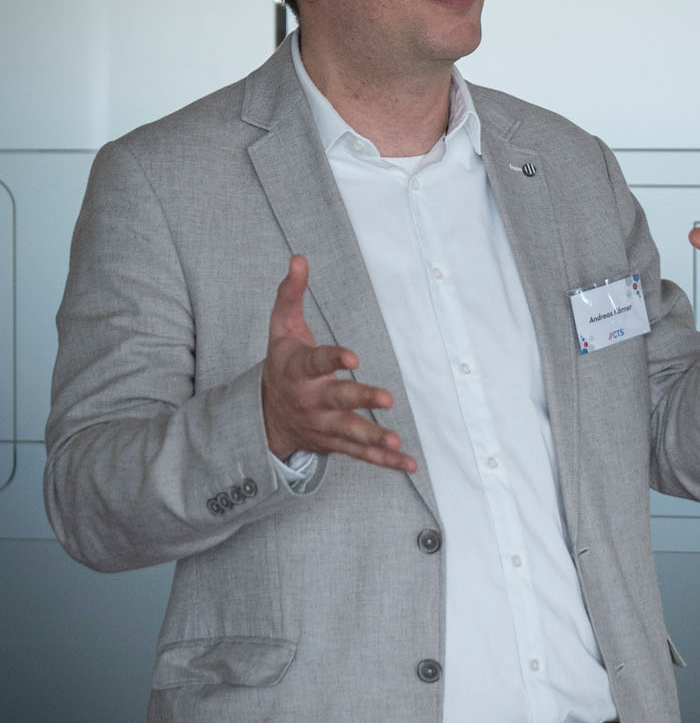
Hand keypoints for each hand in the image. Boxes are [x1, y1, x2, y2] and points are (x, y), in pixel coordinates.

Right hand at [261, 255, 416, 471]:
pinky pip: (361, 455)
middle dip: (361, 399)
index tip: (352, 357)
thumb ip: (290, 294)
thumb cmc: (282, 365)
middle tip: (386, 397)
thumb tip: (299, 258)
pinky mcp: (336, 443)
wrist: (267, 417)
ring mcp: (325, 425)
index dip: (332, 359)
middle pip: (338, 400)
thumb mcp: (280, 328)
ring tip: (395, 442)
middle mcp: (312, 400)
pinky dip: (384, 462)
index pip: (316, 362)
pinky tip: (408, 463)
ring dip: (373, 438)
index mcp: (299, 370)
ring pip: (351, 433)